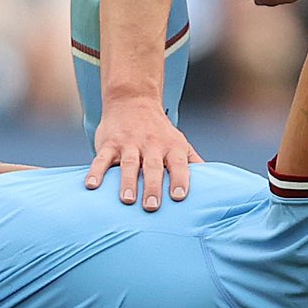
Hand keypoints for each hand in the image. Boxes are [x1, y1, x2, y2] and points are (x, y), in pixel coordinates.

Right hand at [86, 98, 202, 211]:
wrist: (133, 100)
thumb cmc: (160, 132)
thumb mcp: (180, 143)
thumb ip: (194, 164)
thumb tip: (216, 187)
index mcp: (171, 147)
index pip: (178, 164)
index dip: (180, 179)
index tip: (180, 197)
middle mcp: (151, 145)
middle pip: (152, 167)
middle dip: (152, 186)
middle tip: (151, 207)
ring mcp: (129, 143)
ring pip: (128, 163)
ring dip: (126, 182)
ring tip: (126, 200)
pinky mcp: (109, 143)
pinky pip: (101, 158)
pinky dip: (96, 171)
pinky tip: (91, 186)